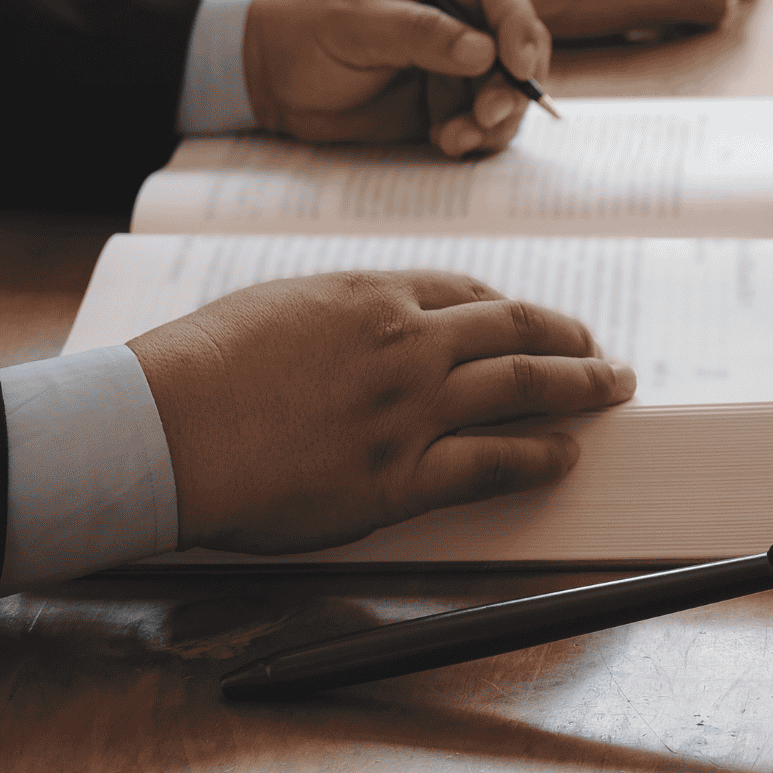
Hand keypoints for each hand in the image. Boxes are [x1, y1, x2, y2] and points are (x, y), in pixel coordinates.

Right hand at [127, 271, 636, 552]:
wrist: (160, 427)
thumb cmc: (199, 368)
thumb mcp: (280, 306)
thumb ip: (342, 312)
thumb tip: (375, 320)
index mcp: (373, 296)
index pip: (470, 295)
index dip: (513, 311)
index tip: (535, 321)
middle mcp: (406, 345)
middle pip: (516, 331)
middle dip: (571, 338)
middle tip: (603, 349)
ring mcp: (410, 409)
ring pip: (523, 386)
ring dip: (581, 386)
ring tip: (612, 389)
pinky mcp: (399, 476)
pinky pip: (493, 463)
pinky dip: (539, 457)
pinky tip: (565, 455)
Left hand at [244, 0, 549, 156]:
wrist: (271, 79)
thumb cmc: (305, 32)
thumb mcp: (355, 24)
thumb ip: (418, 34)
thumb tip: (483, 52)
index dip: (517, 28)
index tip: (516, 66)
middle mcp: (460, 19)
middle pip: (518, 48)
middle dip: (513, 85)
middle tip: (489, 114)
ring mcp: (457, 65)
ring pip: (507, 91)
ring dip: (495, 120)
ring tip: (456, 138)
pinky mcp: (448, 103)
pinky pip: (484, 124)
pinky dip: (476, 138)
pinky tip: (446, 142)